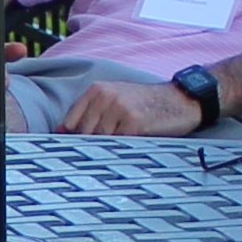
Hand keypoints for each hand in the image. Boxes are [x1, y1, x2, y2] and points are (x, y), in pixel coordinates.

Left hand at [57, 74, 208, 138]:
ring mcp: (120, 109)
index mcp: (98, 90)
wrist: (180, 100)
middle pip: (85, 134)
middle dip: (92, 145)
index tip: (77, 150)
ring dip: (108, 149)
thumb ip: (90, 111)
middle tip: (103, 152)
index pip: (71, 121)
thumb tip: (62, 130)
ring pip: (101, 141)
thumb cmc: (146, 102)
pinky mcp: (135, 124)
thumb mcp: (115, 97)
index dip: (74, 138)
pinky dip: (122, 150)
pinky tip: (132, 145)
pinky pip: (119, 145)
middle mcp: (106, 97)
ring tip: (122, 146)